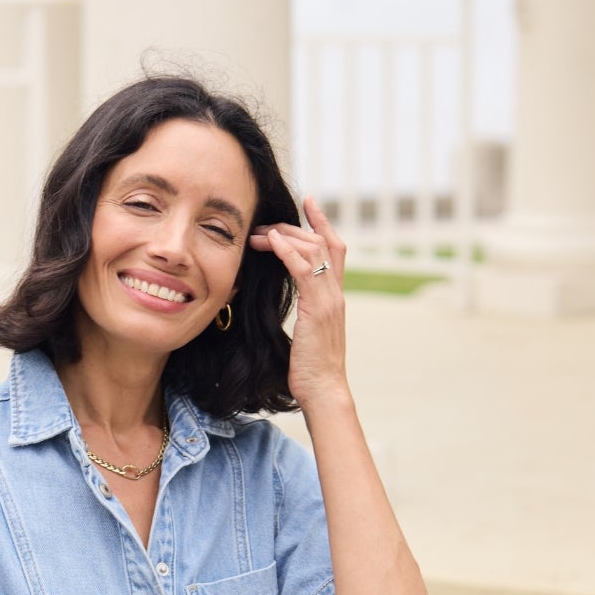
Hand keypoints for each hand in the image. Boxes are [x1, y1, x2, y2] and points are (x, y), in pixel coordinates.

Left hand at [248, 194, 348, 411]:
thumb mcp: (307, 337)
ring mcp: (330, 300)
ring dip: (284, 237)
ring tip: (259, 233)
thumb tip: (288, 312)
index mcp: (335, 298)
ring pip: (313, 251)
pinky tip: (271, 242)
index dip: (322, 223)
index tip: (308, 202)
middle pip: (322, 243)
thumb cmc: (310, 372)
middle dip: (293, 228)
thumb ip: (305, 317)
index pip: (335, 249)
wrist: (324, 391)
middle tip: (264, 223)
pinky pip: (304, 270)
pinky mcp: (318, 309)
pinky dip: (288, 251)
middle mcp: (336, 293)